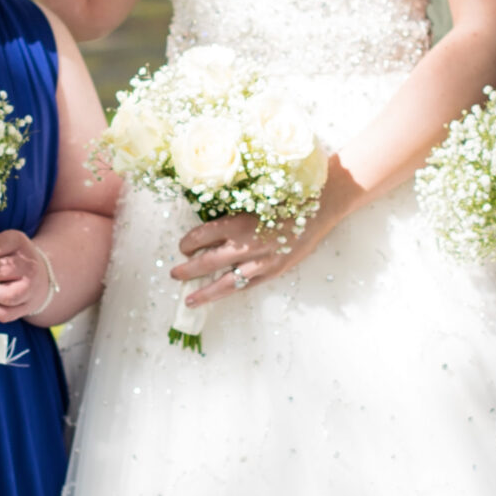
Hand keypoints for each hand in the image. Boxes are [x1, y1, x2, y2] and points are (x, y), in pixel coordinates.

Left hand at [171, 162, 355, 307]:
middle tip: (174, 274)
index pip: (201, 236)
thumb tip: (209, 224)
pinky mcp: (275, 271)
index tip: (183, 246)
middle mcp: (246, 245)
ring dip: (205, 292)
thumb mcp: (253, 197)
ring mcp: (261, 262)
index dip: (188, 243)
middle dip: (188, 270)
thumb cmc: (286, 195)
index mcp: (238, 222)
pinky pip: (248, 285)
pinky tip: (221, 295)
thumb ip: (232, 212)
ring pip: (226, 282)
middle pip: (207, 262)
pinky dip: (232, 290)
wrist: (321, 206)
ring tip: (189, 300)